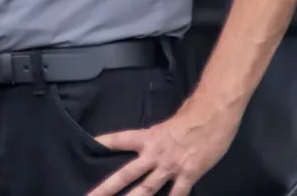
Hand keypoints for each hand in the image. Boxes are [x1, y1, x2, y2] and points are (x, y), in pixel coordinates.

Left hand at [86, 97, 239, 195]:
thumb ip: (158, 134)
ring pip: (147, 189)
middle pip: (126, 174)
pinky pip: (178, 193)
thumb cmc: (192, 114)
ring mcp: (171, 167)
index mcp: (148, 137)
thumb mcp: (168, 123)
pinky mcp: (189, 175)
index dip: (104, 143)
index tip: (90, 146)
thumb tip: (155, 137)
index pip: (119, 140)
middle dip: (108, 187)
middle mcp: (154, 154)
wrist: (212, 116)